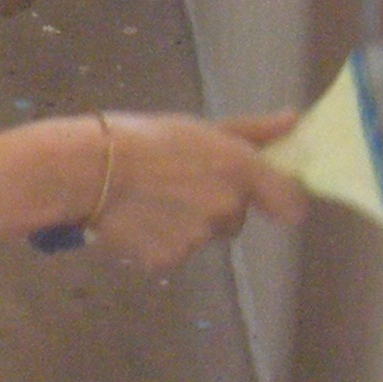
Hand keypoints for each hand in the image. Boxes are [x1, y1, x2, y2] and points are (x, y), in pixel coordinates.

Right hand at [87, 110, 308, 270]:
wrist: (89, 170)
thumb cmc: (143, 139)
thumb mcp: (201, 127)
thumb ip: (254, 131)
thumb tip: (293, 121)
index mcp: (240, 169)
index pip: (292, 205)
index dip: (283, 202)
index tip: (268, 198)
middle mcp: (227, 207)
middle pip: (236, 218)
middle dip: (215, 206)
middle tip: (178, 183)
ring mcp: (198, 238)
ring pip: (203, 236)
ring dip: (185, 223)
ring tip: (151, 197)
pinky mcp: (169, 260)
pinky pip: (173, 253)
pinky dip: (158, 241)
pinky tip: (137, 218)